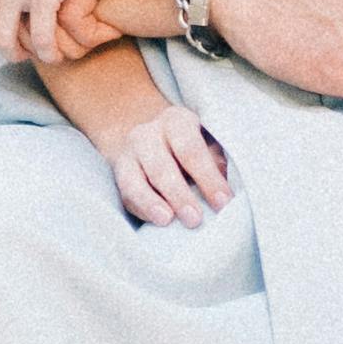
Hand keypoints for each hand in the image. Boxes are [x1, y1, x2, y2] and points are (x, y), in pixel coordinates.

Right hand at [100, 96, 232, 229]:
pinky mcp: (118, 174)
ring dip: (151, 203)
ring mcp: (128, 154)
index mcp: (176, 121)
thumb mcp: (207, 142)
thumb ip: (216, 160)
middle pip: (161, 166)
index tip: (223, 203)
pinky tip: (155, 222)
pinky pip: (126, 195)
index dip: (207, 177)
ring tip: (167, 220)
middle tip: (195, 219)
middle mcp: (148, 134)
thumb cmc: (190, 145)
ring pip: (135, 181)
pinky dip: (141, 209)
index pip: (191, 149)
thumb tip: (223, 187)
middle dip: (179, 194)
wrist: (150, 138)